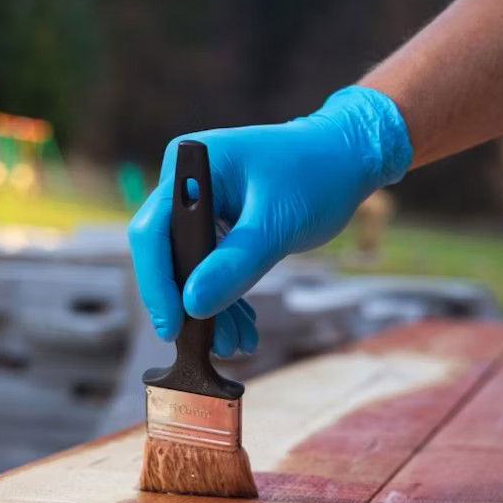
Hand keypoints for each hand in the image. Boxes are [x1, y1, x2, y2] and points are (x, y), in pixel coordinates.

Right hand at [128, 85, 411, 354]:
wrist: (349, 158)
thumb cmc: (318, 174)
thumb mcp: (277, 225)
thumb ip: (234, 265)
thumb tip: (192, 306)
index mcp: (190, 167)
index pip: (153, 232)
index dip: (157, 283)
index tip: (173, 326)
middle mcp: (187, 184)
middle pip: (167, 254)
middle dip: (189, 302)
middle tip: (212, 345)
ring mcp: (202, 203)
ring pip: (190, 267)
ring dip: (210, 308)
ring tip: (235, 343)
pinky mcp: (220, 221)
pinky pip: (211, 266)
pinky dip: (227, 296)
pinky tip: (243, 326)